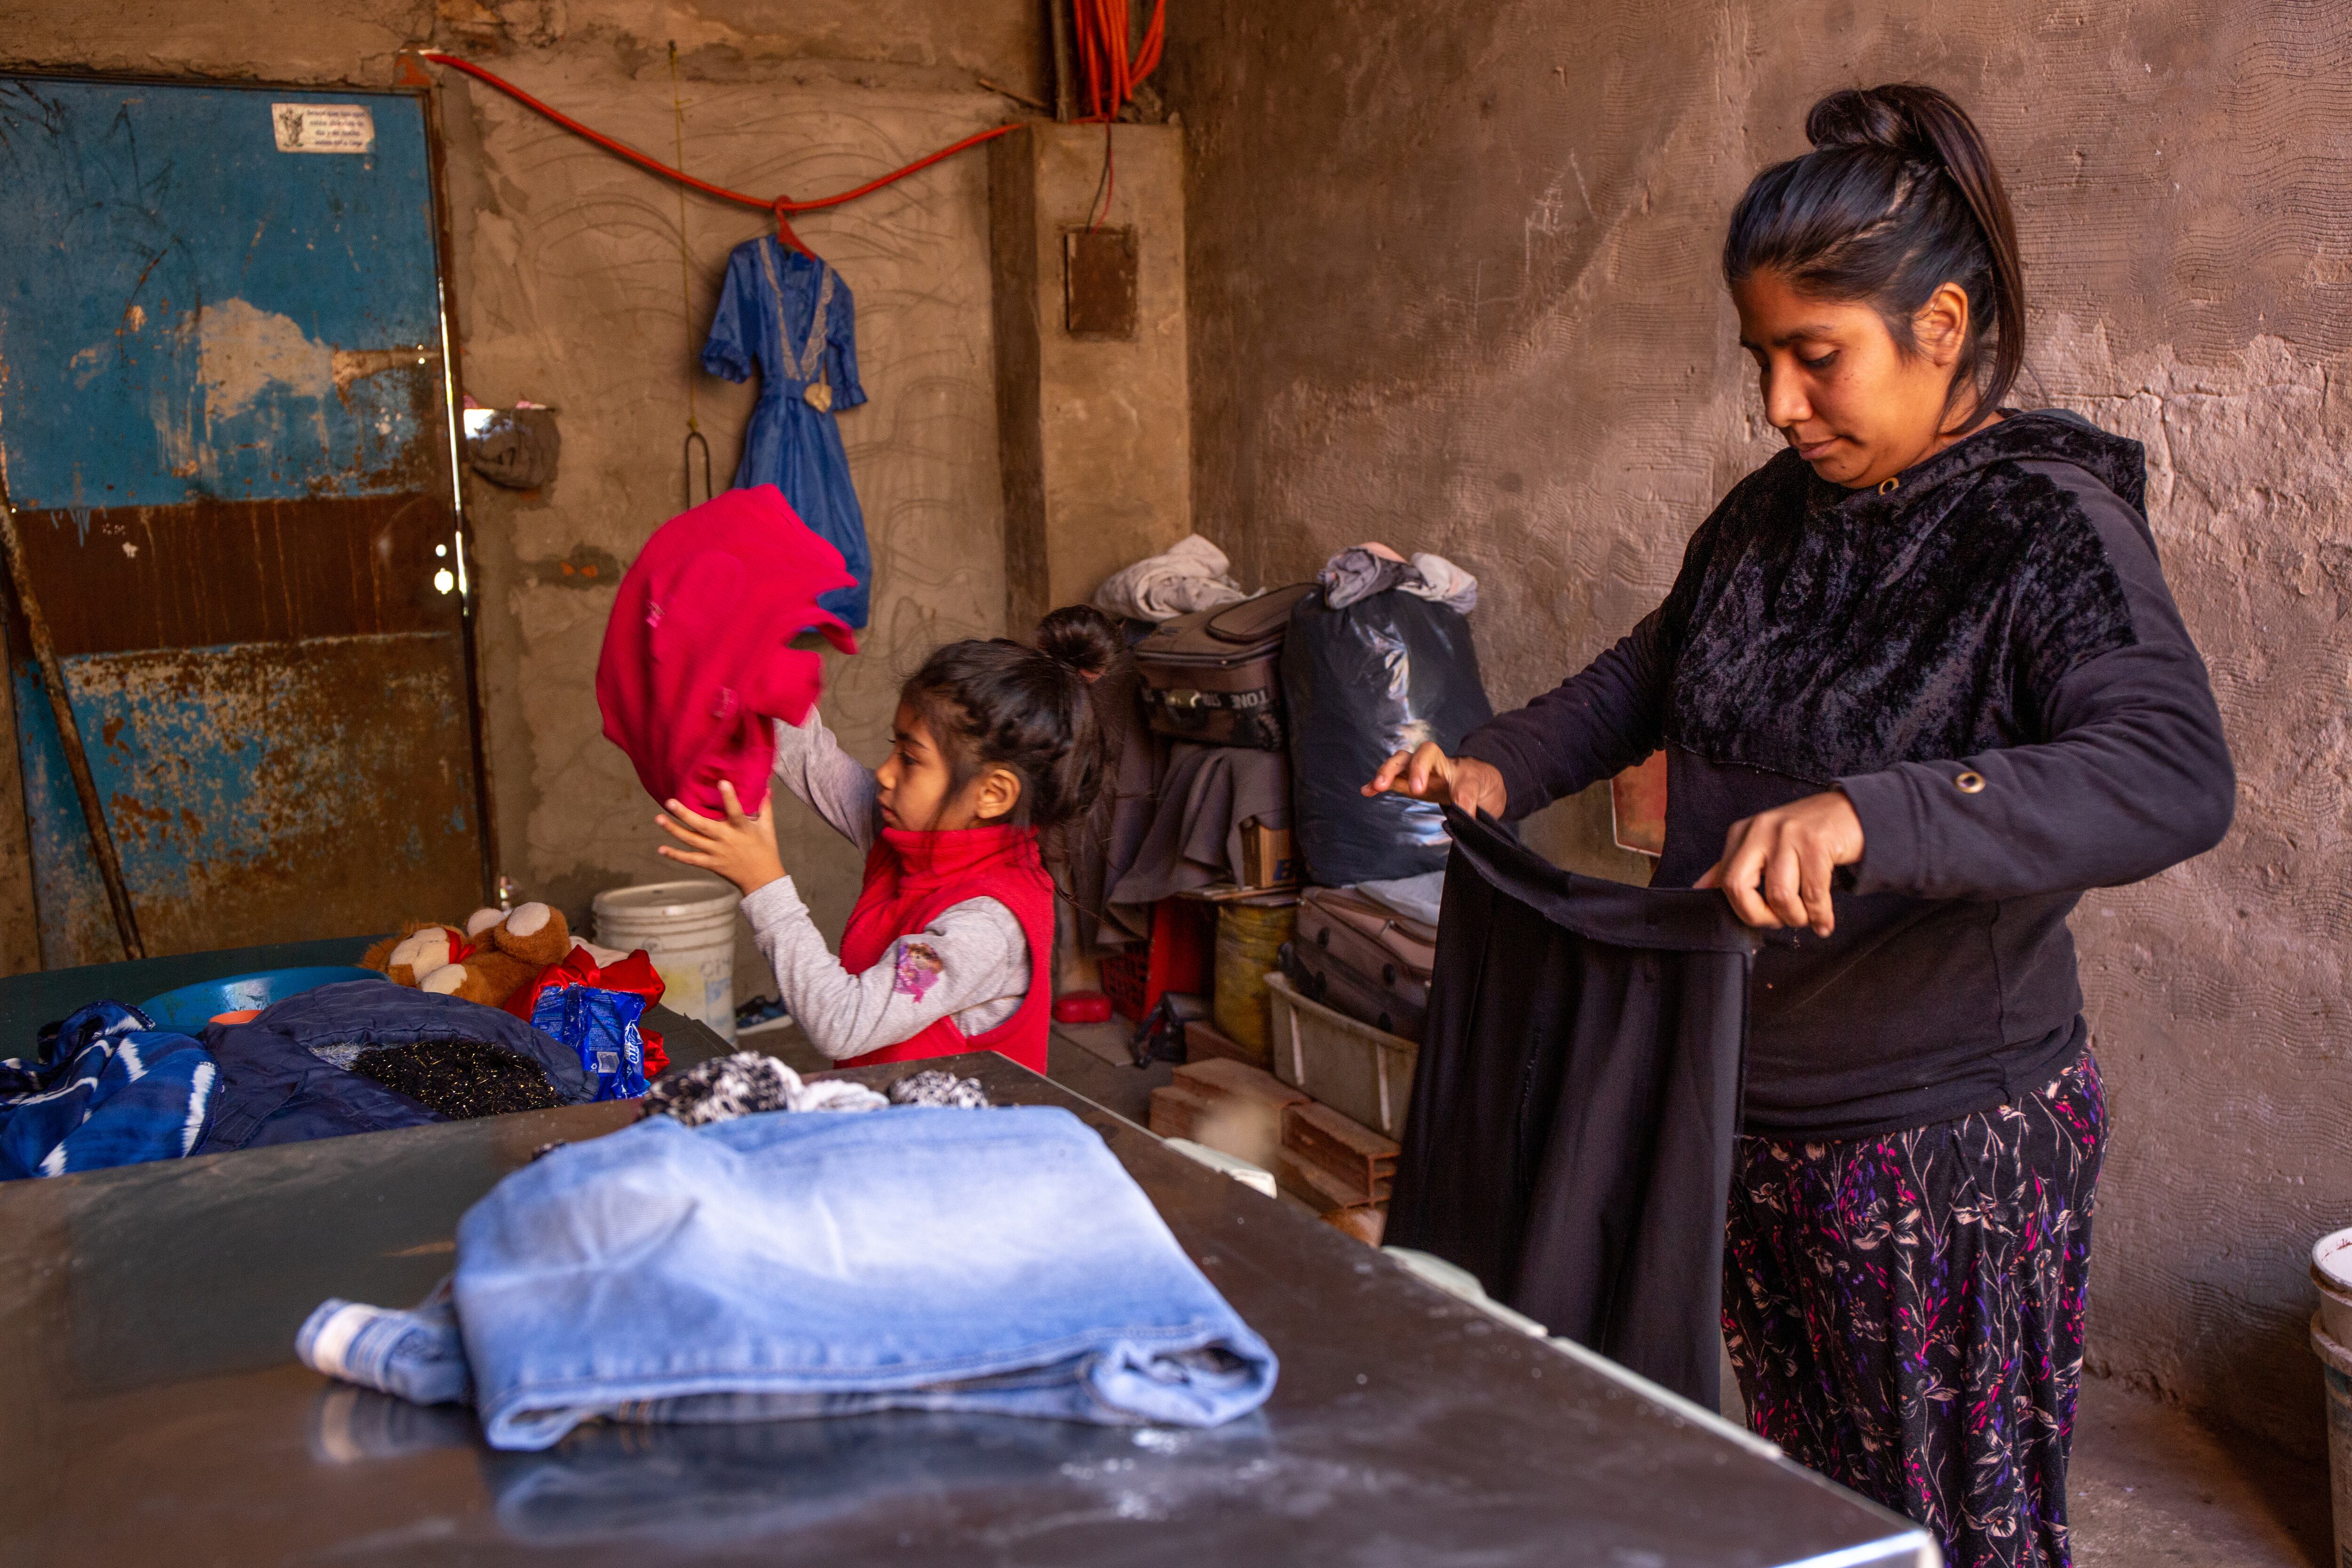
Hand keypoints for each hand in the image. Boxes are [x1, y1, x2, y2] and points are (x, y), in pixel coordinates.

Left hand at [655, 780, 785, 896]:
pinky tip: (662, 849)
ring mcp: (716, 853)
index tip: (722, 783)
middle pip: (703, 826)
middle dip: (685, 814)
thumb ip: (764, 807)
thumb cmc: (766, 851)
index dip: (730, 797)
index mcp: (742, 829)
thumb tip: (766, 788)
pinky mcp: (711, 863)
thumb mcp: (767, 828)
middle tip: (670, 802)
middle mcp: (726, 840)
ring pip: (692, 841)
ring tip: (659, 819)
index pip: (736, 811)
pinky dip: (675, 855)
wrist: (762, 880)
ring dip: (674, 830)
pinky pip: (690, 859)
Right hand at [1362, 742, 1508, 818]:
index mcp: (1444, 761)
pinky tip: (1366, 791)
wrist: (1480, 786)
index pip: (1429, 753)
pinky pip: (1391, 783)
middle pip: (1405, 757)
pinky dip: (1377, 785)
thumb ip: (1469, 797)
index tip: (1419, 790)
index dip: (1420, 768)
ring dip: (1383, 775)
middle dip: (1393, 768)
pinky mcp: (1409, 787)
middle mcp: (1427, 765)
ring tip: (1373, 787)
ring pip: (1395, 767)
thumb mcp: (1478, 786)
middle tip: (1386, 785)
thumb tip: (1463, 815)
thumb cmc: (1478, 781)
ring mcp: (1416, 776)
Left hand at [1695, 790, 1864, 935]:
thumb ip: (1734, 867)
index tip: (1765, 917)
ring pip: (1779, 895)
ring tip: (1808, 917)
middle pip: (1739, 887)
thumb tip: (1700, 889)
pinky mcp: (1816, 842)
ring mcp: (1787, 833)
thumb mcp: (1764, 846)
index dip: (1745, 910)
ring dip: (1797, 917)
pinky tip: (1825, 921)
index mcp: (1741, 833)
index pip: (1724, 883)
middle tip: (1781, 921)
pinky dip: (1820, 915)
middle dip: (1760, 916)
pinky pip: (1813, 894)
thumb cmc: (1806, 837)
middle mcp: (1759, 830)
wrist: (1851, 813)